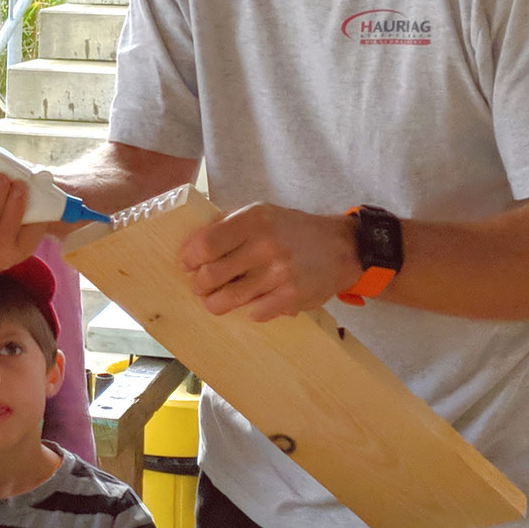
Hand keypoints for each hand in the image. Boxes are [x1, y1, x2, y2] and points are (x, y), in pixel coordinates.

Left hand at [180, 203, 359, 320]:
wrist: (340, 247)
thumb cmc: (293, 230)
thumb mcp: (261, 214)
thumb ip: (228, 226)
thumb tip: (191, 247)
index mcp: (254, 220)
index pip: (205, 245)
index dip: (189, 259)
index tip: (187, 264)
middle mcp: (265, 245)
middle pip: (209, 276)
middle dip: (198, 285)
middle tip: (201, 285)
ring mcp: (279, 274)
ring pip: (226, 301)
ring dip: (216, 302)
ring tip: (218, 298)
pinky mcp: (290, 297)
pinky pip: (252, 313)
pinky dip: (248, 309)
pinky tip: (254, 299)